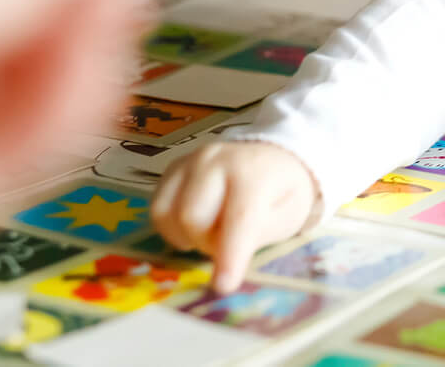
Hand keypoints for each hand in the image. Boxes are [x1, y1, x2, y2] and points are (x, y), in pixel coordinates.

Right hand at [151, 140, 317, 292]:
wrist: (270, 158)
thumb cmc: (281, 192)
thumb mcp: (287, 216)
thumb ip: (257, 237)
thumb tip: (226, 267)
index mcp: (254, 171)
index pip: (238, 218)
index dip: (229, 255)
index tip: (224, 285)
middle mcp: (218, 160)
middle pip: (192, 218)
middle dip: (207, 243)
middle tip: (227, 243)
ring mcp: (190, 162)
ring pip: (167, 215)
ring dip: (188, 237)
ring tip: (212, 231)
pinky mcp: (173, 169)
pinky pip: (157, 210)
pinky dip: (172, 229)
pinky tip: (195, 226)